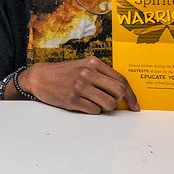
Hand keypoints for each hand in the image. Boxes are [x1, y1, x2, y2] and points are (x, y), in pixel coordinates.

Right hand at [19, 58, 137, 113]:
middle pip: (118, 91)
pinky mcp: (73, 99)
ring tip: (97, 103)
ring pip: (109, 103)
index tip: (134, 104)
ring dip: (107, 107)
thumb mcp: (82, 66)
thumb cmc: (63, 73)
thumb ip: (101, 74)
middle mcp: (87, 73)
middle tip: (116, 104)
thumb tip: (122, 90)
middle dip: (121, 101)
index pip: (121, 79)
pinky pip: (95, 110)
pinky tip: (85, 104)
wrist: (39, 77)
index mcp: (92, 63)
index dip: (131, 94)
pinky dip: (94, 110)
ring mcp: (80, 86)